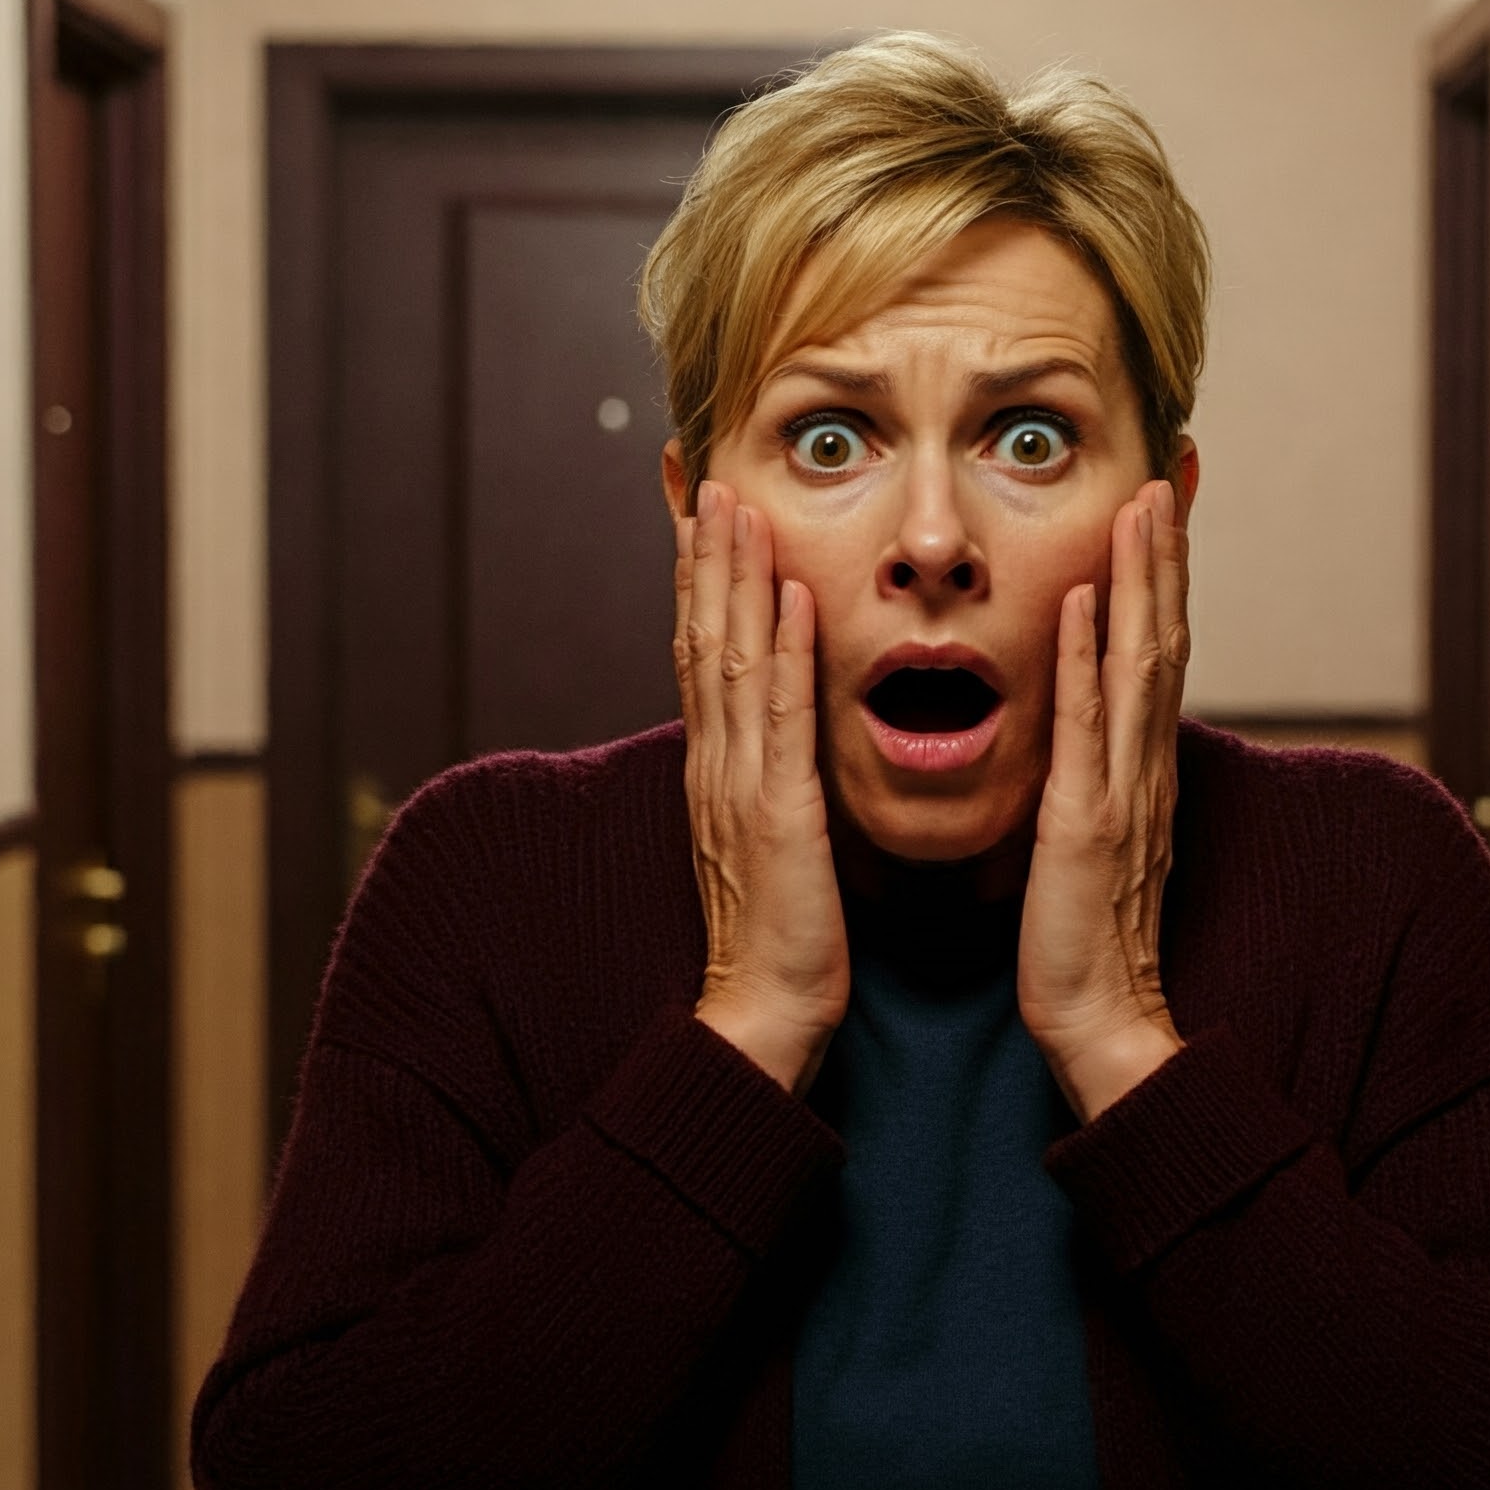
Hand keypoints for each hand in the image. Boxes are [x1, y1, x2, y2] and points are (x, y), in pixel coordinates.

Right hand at [674, 481, 848, 1096]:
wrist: (765, 1015)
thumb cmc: (782, 935)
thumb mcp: (772, 839)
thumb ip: (772, 779)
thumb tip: (780, 739)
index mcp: (718, 769)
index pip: (701, 654)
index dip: (697, 579)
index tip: (699, 512)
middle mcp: (717, 765)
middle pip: (701, 638)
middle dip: (703, 554)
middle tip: (703, 475)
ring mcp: (740, 787)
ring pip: (729, 661)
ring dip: (733, 578)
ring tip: (735, 503)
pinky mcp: (777, 817)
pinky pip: (779, 721)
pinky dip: (781, 654)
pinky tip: (791, 598)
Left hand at [1019, 478, 1190, 1122]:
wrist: (1101, 1026)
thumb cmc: (1083, 941)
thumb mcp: (1090, 843)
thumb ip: (1093, 780)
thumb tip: (1086, 731)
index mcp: (1136, 772)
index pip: (1154, 655)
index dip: (1161, 578)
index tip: (1159, 505)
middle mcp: (1141, 770)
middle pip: (1162, 639)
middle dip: (1165, 553)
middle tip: (1168, 469)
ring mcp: (1121, 795)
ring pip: (1140, 666)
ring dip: (1142, 580)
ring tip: (1141, 502)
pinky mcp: (1087, 829)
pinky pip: (1090, 731)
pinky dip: (1091, 661)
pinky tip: (1087, 600)